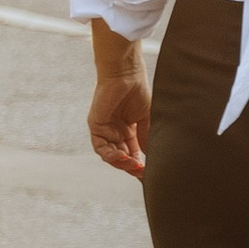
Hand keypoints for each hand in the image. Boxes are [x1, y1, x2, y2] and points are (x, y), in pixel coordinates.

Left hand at [87, 20, 150, 181]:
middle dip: (132, 167)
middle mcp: (115, 131)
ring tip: (134, 165)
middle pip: (122, 157)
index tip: (149, 173)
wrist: (126, 73)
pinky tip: (123, 157)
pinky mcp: (96, 126)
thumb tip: (152, 158)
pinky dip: (111, 155)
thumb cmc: (138, 90)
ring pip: (110, 155)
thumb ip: (147, 138)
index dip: (140, 165)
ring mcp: (105, 130)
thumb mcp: (147, 119)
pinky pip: (100, 147)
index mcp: (128, 129)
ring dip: (122, 163)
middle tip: (143, 172)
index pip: (132, 153)